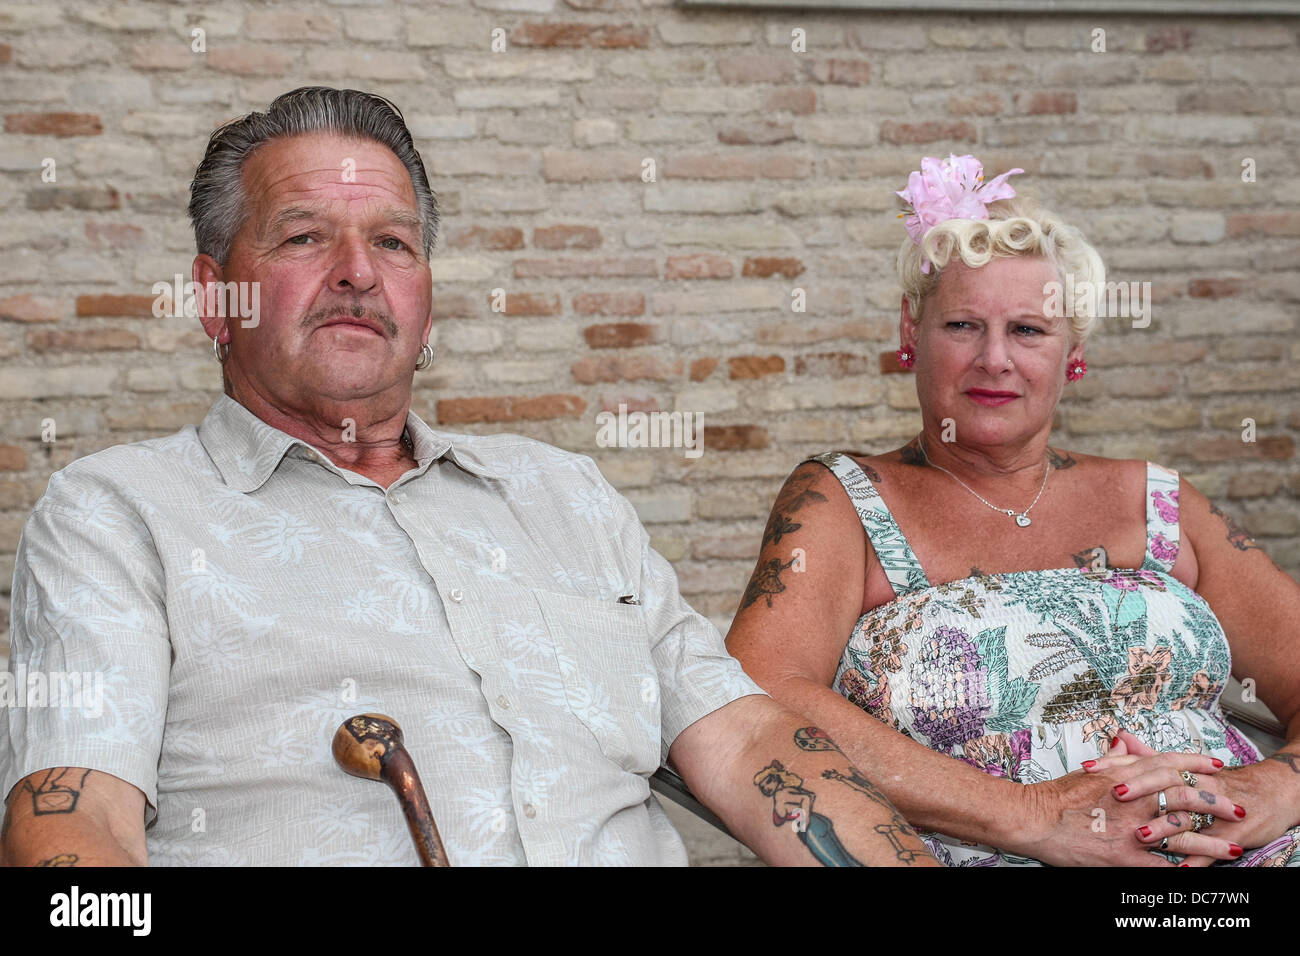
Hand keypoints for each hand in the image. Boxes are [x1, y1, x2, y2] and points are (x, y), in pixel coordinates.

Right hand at [1013, 751, 1221, 866]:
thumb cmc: (1057, 795)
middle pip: (1186, 798)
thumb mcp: (1088, 768)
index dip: (1197, 765)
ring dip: (1212, 844)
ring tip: (1234, 849)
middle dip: (1216, 804)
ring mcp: (1130, 829)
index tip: (1217, 767)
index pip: (1169, 764)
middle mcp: (1133, 800)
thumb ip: (1113, 755)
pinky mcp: (1123, 856)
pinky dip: (1182, 871)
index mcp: (1124, 775)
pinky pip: (1161, 867)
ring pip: (1182, 835)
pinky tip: (1198, 874)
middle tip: (1236, 809)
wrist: (1033, 818)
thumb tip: (1127, 739)